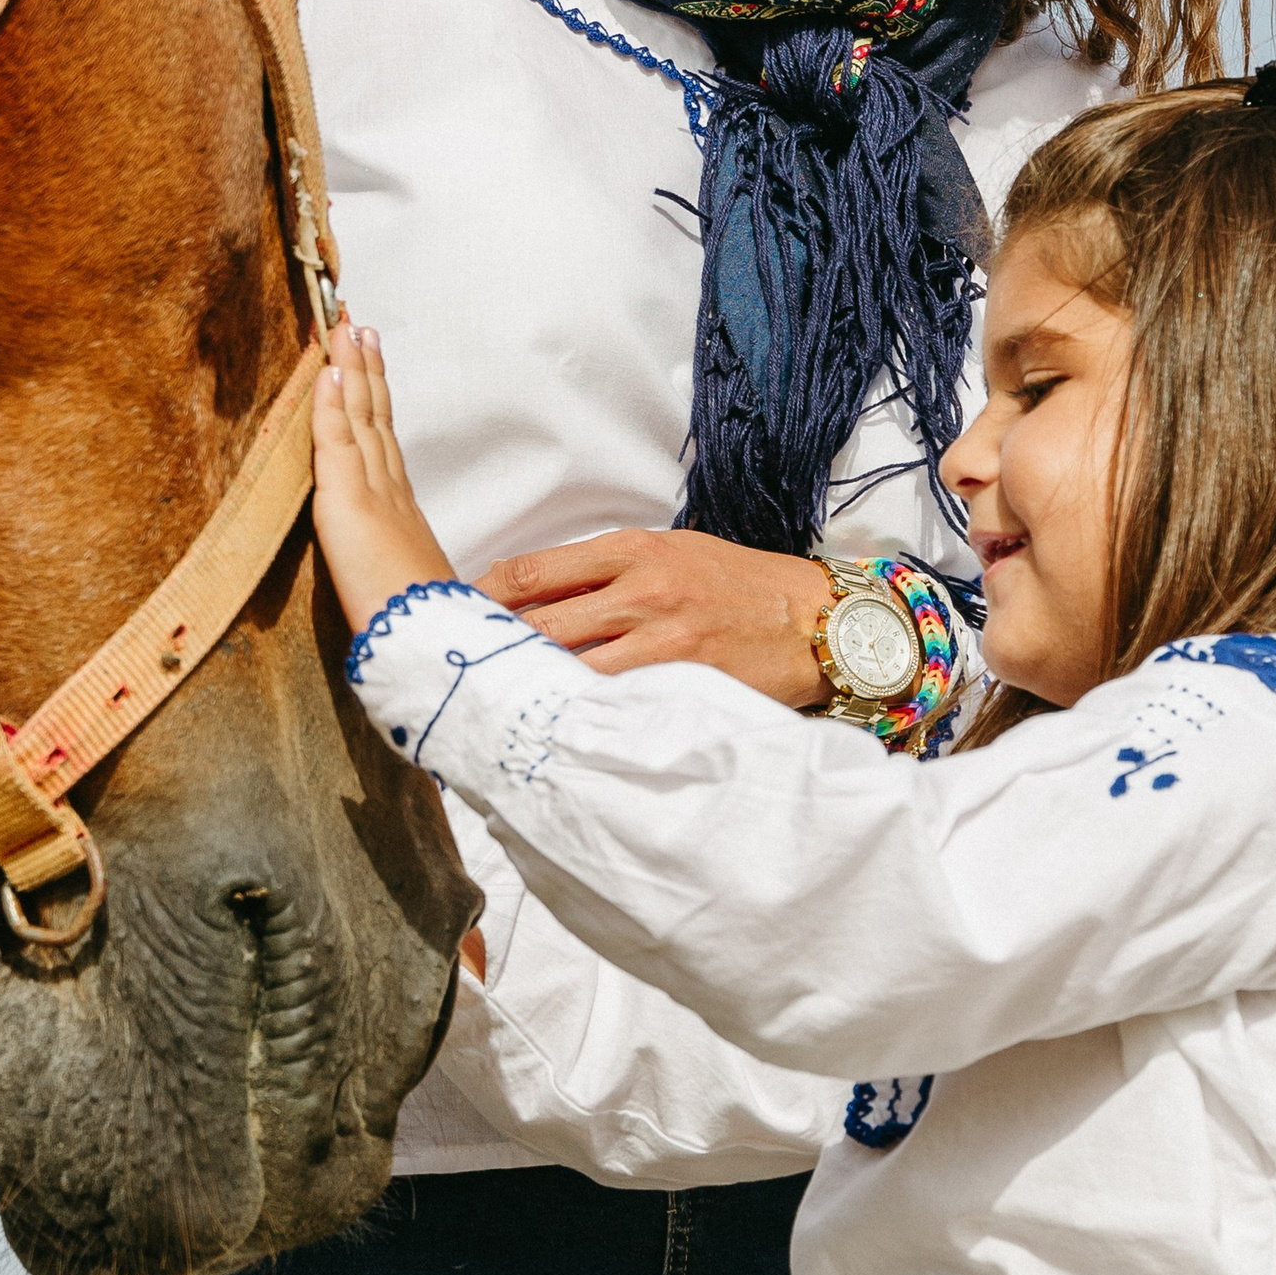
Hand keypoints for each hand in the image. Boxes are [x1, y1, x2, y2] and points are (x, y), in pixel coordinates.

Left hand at [311, 321, 455, 633]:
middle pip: (377, 419)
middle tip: (361, 326)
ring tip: (346, 329)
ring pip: (361, 418)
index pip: (383, 444)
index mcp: (402, 514)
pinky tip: (330, 371)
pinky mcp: (350, 502)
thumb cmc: (420, 630)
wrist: (428, 645)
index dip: (376, 403)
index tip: (371, 365)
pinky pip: (338, 441)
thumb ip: (402, 573)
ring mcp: (373, 493)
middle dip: (368, 370)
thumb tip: (406, 584)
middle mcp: (392, 493)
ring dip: (353, 370)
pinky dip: (334, 404)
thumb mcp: (408, 592)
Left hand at [473, 527, 830, 708]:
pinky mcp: (680, 677)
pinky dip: (575, 711)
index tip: (456, 618)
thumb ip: (610, 570)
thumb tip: (537, 593)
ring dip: (526, 686)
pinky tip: (548, 726)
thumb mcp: (675, 554)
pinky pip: (609, 698)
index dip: (483, 596)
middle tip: (457, 672)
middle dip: (491, 648)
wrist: (819, 621)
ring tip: (490, 707)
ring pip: (566, 663)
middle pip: (537, 620)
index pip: (532, 571)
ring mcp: (660, 634)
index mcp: (632, 548)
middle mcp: (640, 586)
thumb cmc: (742, 587)